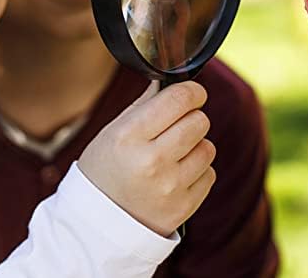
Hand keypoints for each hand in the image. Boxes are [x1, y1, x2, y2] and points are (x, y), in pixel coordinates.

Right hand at [77, 81, 215, 236]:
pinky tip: (175, 175)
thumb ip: (144, 104)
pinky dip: (197, 171)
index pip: (179, 99)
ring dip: (195, 145)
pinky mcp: (184, 207)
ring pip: (208, 147)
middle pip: (199, 121)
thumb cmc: (105, 169)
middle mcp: (152, 161)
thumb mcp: (113, 131)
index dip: (193, 91)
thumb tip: (169, 82)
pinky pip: (209, 173)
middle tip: (177, 126)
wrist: (97, 224)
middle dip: (192, 118)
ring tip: (173, 154)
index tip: (194, 93)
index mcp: (130, 136)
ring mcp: (170, 187)